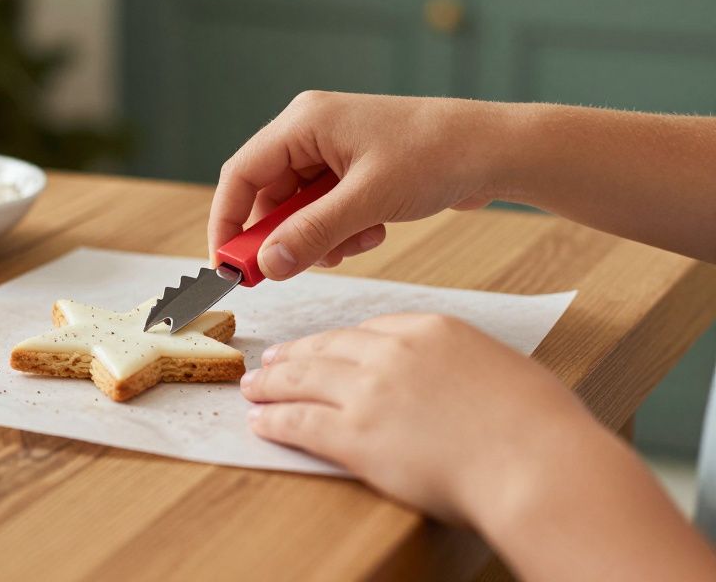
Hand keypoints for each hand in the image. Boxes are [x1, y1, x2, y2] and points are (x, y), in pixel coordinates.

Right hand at [209, 92, 517, 279]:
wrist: (498, 149)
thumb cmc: (438, 154)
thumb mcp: (368, 201)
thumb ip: (312, 234)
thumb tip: (267, 266)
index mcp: (304, 122)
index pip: (241, 174)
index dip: (228, 222)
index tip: (227, 265)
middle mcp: (311, 131)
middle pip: (269, 195)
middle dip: (284, 235)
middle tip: (291, 268)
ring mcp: (334, 150)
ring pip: (299, 208)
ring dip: (320, 236)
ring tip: (357, 242)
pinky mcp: (355, 169)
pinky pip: (327, 209)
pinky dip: (343, 229)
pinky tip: (375, 231)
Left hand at [240, 312, 596, 523]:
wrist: (537, 465)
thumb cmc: (541, 429)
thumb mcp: (504, 370)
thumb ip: (466, 367)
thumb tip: (460, 382)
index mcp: (433, 329)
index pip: (371, 329)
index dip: (340, 340)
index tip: (325, 345)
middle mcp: (393, 352)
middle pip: (328, 347)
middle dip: (295, 354)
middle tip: (272, 360)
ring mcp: (370, 391)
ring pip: (303, 379)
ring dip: (272, 384)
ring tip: (253, 387)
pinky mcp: (355, 435)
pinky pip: (301, 423)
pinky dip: (275, 421)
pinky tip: (261, 424)